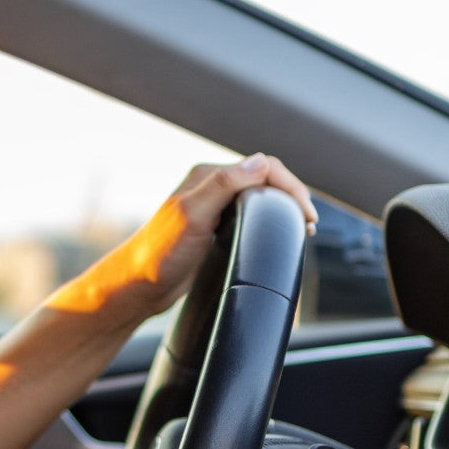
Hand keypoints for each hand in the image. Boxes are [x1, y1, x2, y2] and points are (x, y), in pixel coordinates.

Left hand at [85, 156, 318, 320]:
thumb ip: (225, 185)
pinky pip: (250, 215)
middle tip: (310, 223)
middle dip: (292, 196)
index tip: (307, 215)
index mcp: (207, 176)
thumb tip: (261, 162)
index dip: (290, 187)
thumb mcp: (193, 215)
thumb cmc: (159, 254)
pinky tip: (277, 235)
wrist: (138, 286)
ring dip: (283, 207)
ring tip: (303, 228)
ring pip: (259, 197)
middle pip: (265, 179)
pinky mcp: (214, 228)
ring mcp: (213, 208)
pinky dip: (270, 220)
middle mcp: (211, 187)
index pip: (262, 168)